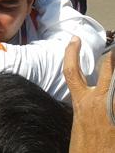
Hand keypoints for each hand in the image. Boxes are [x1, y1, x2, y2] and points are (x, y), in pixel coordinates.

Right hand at [63, 36, 114, 152]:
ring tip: (114, 68)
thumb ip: (85, 107)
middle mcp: (100, 100)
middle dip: (113, 55)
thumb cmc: (87, 147)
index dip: (71, 53)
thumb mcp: (79, 123)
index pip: (71, 71)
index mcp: (82, 102)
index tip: (74, 40)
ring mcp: (114, 105)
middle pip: (108, 66)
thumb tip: (88, 97)